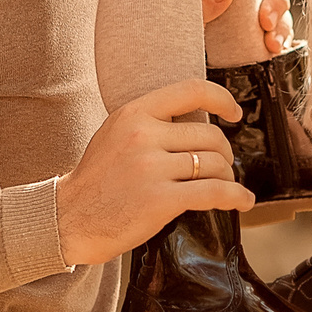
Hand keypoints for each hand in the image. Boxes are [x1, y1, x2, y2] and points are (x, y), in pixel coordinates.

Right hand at [56, 79, 251, 265]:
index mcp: (133, 113)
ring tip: (225, 187)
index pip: (191, 91)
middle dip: (224, 154)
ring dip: (228, 178)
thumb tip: (197, 122)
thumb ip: (149, 124)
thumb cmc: (96, 182)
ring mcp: (152, 167)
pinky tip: (243, 203)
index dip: (222, 99)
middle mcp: (143, 135)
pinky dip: (236, 197)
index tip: (234, 113)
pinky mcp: (161, 200)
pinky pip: (214, 193)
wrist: (68, 219)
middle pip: (210, 136)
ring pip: (214, 164)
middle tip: (222, 168)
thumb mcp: (114, 135)